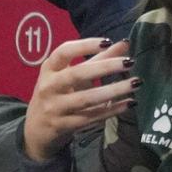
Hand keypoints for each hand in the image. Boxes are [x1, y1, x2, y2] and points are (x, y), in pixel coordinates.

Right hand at [23, 36, 133, 161]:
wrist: (35, 130)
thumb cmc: (57, 93)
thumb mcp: (70, 74)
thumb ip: (98, 58)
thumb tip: (125, 43)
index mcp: (49, 69)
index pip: (63, 52)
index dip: (85, 45)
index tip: (108, 41)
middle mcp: (48, 87)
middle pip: (77, 74)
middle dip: (105, 67)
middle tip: (130, 62)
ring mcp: (54, 108)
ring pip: (86, 99)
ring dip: (114, 90)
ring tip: (136, 82)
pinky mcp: (62, 126)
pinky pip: (90, 117)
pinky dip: (111, 110)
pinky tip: (129, 103)